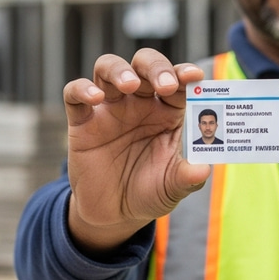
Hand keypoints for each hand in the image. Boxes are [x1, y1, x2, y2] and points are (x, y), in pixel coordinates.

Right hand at [63, 49, 210, 254]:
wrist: (114, 214)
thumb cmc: (150, 191)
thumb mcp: (173, 188)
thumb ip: (187, 177)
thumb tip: (203, 169)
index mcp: (167, 111)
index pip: (178, 81)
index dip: (185, 74)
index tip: (195, 75)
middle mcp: (139, 103)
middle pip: (145, 65)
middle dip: (156, 68)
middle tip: (165, 85)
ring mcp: (110, 109)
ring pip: (109, 68)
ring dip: (120, 70)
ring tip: (129, 85)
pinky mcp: (82, 122)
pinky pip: (74, 93)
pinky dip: (82, 89)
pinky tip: (95, 98)